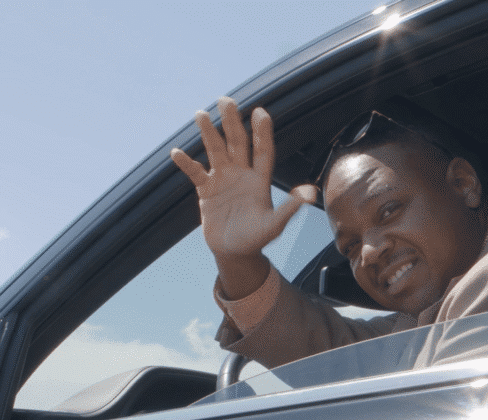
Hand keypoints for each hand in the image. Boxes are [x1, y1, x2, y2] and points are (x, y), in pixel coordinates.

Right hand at [171, 97, 316, 298]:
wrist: (234, 252)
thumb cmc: (257, 239)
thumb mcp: (275, 224)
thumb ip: (290, 207)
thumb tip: (311, 193)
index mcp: (260, 179)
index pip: (262, 150)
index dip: (262, 132)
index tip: (260, 112)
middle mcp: (241, 174)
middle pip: (237, 143)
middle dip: (232, 122)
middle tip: (225, 100)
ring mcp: (223, 180)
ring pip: (216, 151)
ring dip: (209, 134)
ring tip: (200, 114)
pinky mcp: (206, 191)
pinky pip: (195, 173)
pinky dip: (186, 164)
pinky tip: (176, 153)